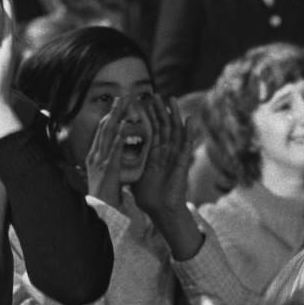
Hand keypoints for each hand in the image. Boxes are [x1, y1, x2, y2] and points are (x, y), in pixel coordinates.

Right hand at [78, 93, 129, 205]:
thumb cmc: (105, 197)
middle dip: (113, 111)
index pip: (102, 132)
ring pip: (107, 133)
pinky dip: (119, 136)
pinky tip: (124, 126)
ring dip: (116, 116)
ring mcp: (99, 161)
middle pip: (104, 127)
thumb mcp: (106, 176)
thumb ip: (109, 165)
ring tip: (124, 103)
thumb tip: (113, 158)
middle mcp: (95, 155)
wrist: (100, 211)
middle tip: (122, 97)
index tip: (117, 106)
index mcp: (94, 156)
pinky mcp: (108, 168)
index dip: (110, 117)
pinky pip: (114, 149)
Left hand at [129, 95, 191, 216]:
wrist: (160, 209)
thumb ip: (127, 161)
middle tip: (155, 94)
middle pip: (163, 126)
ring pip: (175, 131)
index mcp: (153, 153)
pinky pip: (186, 145)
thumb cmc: (147, 195)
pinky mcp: (182, 162)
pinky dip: (189, 132)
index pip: (151, 130)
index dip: (148, 116)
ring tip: (172, 100)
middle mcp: (165, 152)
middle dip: (159, 111)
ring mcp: (174, 156)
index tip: (143, 101)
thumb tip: (113, 153)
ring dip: (174, 115)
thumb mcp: (133, 173)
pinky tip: (189, 119)